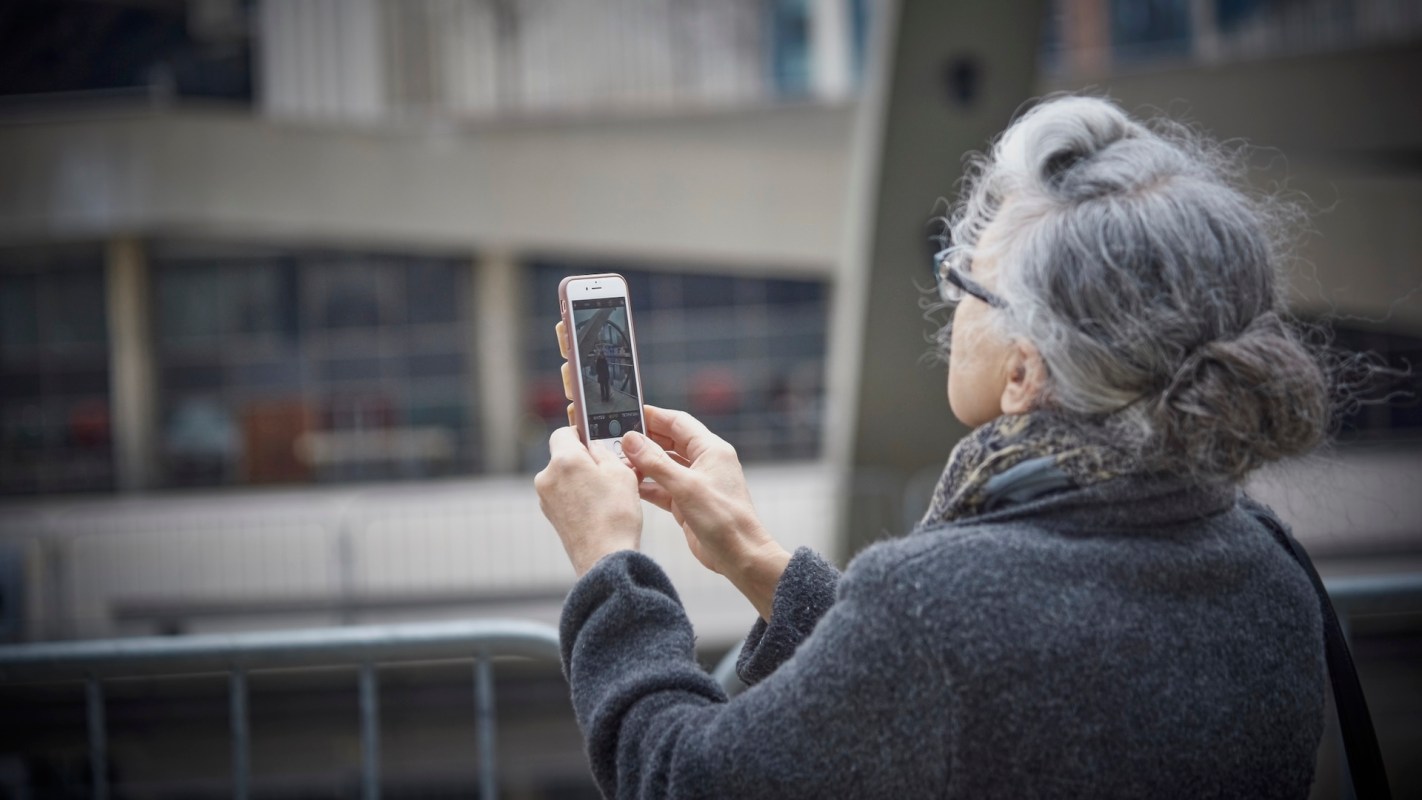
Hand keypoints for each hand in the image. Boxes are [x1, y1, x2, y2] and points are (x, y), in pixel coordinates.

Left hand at [534, 425, 642, 576]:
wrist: (605, 558)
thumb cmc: (615, 517)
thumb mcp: (621, 472)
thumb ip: (604, 451)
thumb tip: (594, 447)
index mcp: (564, 460)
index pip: (564, 432)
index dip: (581, 433)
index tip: (595, 440)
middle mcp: (548, 477)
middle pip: (564, 456)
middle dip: (584, 460)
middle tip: (609, 470)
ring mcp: (546, 499)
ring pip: (565, 477)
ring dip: (582, 479)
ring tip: (607, 494)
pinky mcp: (551, 515)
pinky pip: (564, 495)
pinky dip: (578, 497)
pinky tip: (597, 508)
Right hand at [621, 406, 789, 619]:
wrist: (739, 556)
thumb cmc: (724, 520)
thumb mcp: (685, 487)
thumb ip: (655, 463)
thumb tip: (631, 440)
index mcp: (711, 450)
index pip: (678, 422)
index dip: (654, 416)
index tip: (629, 413)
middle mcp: (704, 463)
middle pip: (669, 442)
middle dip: (644, 440)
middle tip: (617, 438)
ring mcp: (696, 483)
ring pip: (664, 465)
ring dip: (643, 464)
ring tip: (619, 462)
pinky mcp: (688, 503)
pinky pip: (663, 488)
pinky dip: (647, 486)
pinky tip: (630, 486)